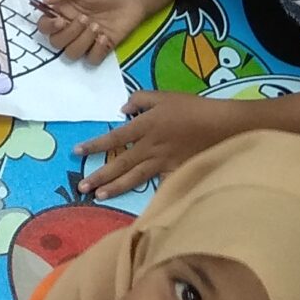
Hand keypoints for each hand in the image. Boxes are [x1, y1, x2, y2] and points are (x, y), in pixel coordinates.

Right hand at [38, 0, 145, 62]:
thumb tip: (45, 0)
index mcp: (63, 13)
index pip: (45, 27)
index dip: (48, 27)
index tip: (60, 20)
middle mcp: (71, 29)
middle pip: (56, 43)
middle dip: (69, 33)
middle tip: (85, 19)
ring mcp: (86, 40)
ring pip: (72, 54)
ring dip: (82, 41)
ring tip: (97, 26)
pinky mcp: (101, 48)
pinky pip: (91, 60)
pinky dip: (96, 50)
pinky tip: (105, 37)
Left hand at [76, 88, 233, 195]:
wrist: (222, 126)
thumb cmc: (192, 108)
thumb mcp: (164, 96)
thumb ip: (140, 100)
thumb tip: (122, 109)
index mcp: (144, 126)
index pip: (113, 138)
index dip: (94, 146)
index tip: (77, 152)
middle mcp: (149, 147)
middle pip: (120, 164)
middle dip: (99, 176)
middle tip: (81, 187)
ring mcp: (163, 163)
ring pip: (134, 178)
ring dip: (115, 188)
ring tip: (99, 196)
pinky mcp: (176, 172)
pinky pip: (158, 185)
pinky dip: (146, 194)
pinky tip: (136, 203)